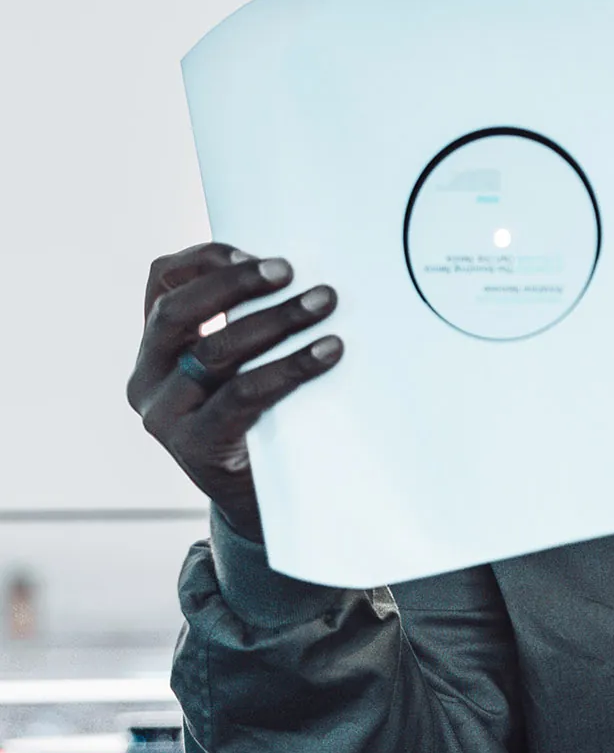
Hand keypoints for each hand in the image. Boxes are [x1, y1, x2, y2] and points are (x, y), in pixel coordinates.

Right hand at [127, 244, 343, 541]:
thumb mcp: (238, 367)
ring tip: (323, 301)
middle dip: (236, 283)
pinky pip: (242, 394)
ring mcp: (165, 415)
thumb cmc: (258, 419)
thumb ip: (244, 325)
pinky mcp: (196, 445)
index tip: (252, 249)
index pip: (160, 283)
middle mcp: (147, 378)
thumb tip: (296, 271)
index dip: (204, 259)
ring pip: (216, 352)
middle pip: (179, 312)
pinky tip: (327, 352)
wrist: (260, 503)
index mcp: (154, 349)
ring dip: (275, 320)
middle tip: (289, 271)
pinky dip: (289, 368)